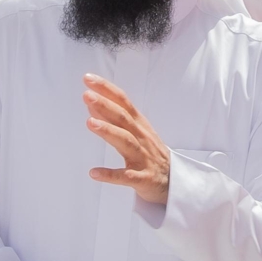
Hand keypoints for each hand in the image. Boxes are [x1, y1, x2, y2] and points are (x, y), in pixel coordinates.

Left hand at [83, 75, 171, 206]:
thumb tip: (91, 104)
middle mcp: (141, 137)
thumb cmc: (151, 153)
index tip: (88, 79)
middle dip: (105, 106)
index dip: (107, 89)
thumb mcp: (135, 131)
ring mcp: (143, 158)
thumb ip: (113, 118)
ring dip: (108, 131)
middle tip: (87, 95)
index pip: (123, 102)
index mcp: (139, 124)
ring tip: (90, 123)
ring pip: (126, 142)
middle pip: (123, 118)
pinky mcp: (143, 178)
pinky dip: (110, 175)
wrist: (174, 181)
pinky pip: (126, 176)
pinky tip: (94, 173)